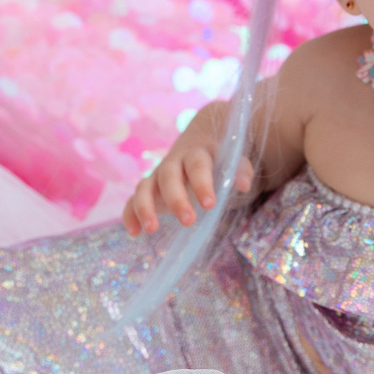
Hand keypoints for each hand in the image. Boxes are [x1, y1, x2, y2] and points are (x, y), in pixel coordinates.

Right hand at [121, 108, 253, 235]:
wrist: (200, 140)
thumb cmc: (220, 158)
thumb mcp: (232, 160)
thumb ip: (240, 169)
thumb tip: (243, 184)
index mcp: (197, 153)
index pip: (197, 165)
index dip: (202, 183)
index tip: (209, 204)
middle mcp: (173, 162)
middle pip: (168, 176)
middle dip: (176, 199)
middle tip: (188, 221)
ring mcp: (158, 175)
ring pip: (144, 186)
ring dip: (145, 207)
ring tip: (152, 229)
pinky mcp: (148, 189)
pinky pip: (133, 199)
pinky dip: (129, 214)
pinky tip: (134, 233)